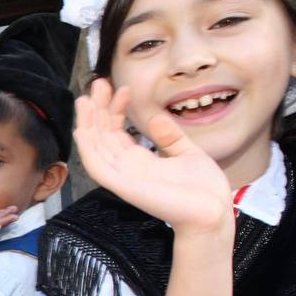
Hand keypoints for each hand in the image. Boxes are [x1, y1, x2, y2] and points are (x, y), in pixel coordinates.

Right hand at [74, 78, 232, 235]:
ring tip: (86, 98)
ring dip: (87, 122)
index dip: (116, 110)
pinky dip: (87, 148)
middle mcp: (126, 168)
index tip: (123, 89)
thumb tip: (155, 118)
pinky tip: (82, 129)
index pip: (116, 133)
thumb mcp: (187, 153)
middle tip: (98, 83)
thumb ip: (170, 137)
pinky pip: (96, 166)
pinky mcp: (123, 186)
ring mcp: (122, 177)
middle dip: (98, 109)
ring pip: (94, 147)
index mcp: (139, 162)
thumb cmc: (203, 190)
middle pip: (102, 135)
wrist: (213, 212)